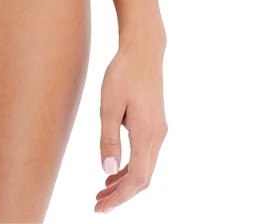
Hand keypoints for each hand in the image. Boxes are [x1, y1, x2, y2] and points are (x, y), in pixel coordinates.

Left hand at [95, 39, 167, 213]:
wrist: (144, 50)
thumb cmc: (123, 73)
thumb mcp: (109, 104)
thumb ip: (108, 138)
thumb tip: (107, 169)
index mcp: (146, 134)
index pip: (136, 179)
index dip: (119, 197)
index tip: (100, 208)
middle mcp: (157, 137)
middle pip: (142, 178)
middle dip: (121, 195)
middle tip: (98, 204)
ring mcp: (158, 131)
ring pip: (144, 168)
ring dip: (124, 182)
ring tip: (102, 190)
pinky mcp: (155, 124)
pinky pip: (145, 155)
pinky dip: (130, 167)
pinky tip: (114, 168)